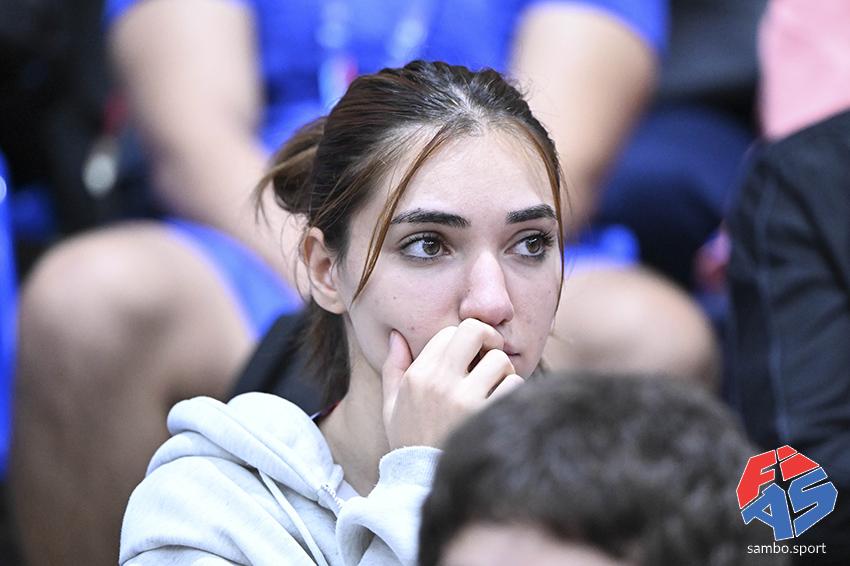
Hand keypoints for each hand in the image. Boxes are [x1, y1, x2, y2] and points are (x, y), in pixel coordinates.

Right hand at [381, 318, 524, 449]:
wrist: (421, 480)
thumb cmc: (409, 439)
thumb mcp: (391, 403)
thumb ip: (393, 367)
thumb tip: (396, 335)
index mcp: (418, 374)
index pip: (450, 332)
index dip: (463, 339)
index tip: (470, 353)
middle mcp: (440, 382)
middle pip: (475, 331)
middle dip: (489, 338)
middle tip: (490, 352)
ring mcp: (464, 400)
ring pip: (500, 360)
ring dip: (503, 371)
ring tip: (495, 385)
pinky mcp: (485, 417)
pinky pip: (513, 386)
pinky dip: (512, 391)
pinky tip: (500, 402)